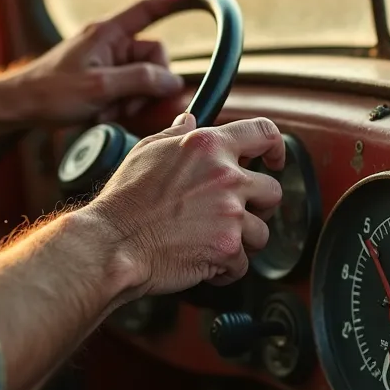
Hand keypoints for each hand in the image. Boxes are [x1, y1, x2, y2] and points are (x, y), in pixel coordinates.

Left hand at [6, 0, 189, 122]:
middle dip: (145, 86)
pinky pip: (125, 92)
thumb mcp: (99, 87)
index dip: (172, 2)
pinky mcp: (100, 81)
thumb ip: (139, 80)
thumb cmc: (49, 92)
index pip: (147, 10)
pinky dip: (119, 106)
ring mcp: (105, 63)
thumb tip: (172, 81)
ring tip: (107, 113)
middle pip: (152, 59)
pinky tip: (102, 116)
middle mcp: (109, 44)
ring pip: (140, 80)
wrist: (18, 108)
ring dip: (130, 101)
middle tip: (125, 105)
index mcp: (108, 33)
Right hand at [84, 113, 285, 297]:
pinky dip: (225, 268)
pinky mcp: (228, 248)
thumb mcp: (146, 152)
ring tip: (212, 242)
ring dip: (242, 240)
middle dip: (258, 206)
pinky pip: (242, 264)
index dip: (275, 147)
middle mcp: (226, 177)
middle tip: (235, 214)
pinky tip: (204, 262)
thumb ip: (175, 134)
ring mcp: (230, 213)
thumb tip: (188, 121)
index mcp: (208, 147)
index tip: (275, 159)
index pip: (263, 133)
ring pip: (261, 232)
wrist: (113, 243)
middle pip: (273, 190)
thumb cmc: (124, 201)